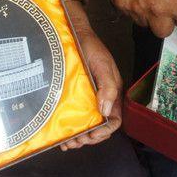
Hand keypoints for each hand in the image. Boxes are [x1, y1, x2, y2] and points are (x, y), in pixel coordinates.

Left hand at [60, 1, 122, 150]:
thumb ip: (108, 87)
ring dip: (78, 137)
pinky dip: (68, 130)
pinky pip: (73, 117)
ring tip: (67, 142)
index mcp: (112, 93)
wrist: (72, 34)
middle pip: (99, 127)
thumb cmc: (91, 48)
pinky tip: (61, 135)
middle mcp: (100, 99)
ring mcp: (86, 99)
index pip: (115, 120)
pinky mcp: (73, 97)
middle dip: (89, 138)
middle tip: (75, 141)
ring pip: (85, 125)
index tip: (92, 135)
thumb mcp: (102, 65)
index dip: (105, 132)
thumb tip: (106, 111)